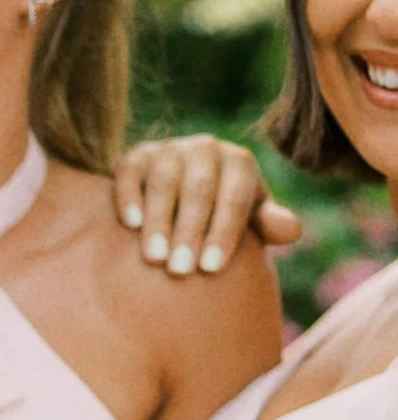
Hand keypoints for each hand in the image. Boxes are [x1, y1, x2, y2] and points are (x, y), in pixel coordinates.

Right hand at [111, 137, 299, 276]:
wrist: (181, 192)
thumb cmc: (222, 214)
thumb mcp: (250, 220)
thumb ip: (269, 224)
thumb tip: (290, 230)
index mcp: (239, 163)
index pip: (235, 196)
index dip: (224, 232)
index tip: (211, 268)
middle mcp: (207, 148)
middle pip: (199, 188)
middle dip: (190, 231)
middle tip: (181, 271)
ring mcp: (170, 149)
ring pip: (164, 181)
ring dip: (159, 221)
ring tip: (155, 259)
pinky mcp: (137, 154)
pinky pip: (131, 171)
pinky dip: (130, 196)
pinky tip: (130, 225)